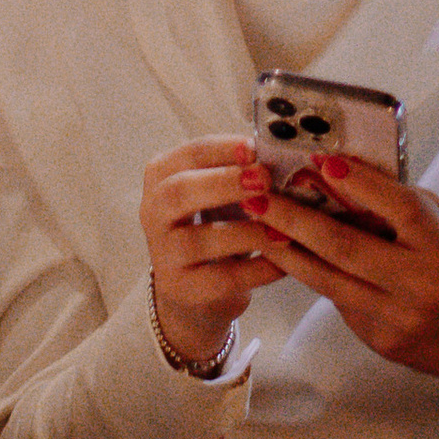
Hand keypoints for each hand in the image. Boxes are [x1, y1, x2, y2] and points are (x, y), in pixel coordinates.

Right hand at [140, 141, 284, 371]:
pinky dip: (257, 269)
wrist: (193, 291)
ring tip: (284, 229)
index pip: (188, 154)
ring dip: (247, 231)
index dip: (222, 149)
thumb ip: (241, 172)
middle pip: (179, 192)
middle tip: (265, 179)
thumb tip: (282, 151)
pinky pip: (222, 278)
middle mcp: (153, 213)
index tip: (254, 147)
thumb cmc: (213, 228)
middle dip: (224, 182)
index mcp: (162, 177)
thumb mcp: (220, 194)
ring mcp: (164, 254)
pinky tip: (284, 264)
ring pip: (200, 239)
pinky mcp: (182, 289)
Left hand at [237, 156, 438, 431]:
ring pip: (329, 280)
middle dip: (295, 218)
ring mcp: (397, 317)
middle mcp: (420, 284)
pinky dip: (314, 275)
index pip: (398, 208)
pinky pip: (339, 301)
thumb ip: (403, 205)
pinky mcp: (380, 340)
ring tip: (260, 226)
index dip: (359, 184)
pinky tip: (292, 256)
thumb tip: (343, 178)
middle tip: (259, 196)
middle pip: (346, 247)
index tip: (323, 161)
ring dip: (288, 251)